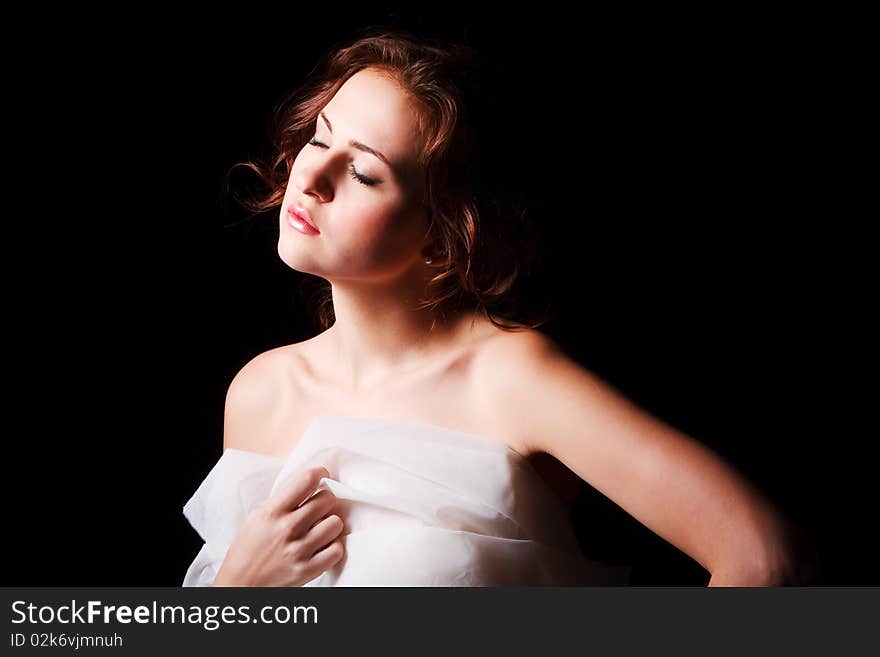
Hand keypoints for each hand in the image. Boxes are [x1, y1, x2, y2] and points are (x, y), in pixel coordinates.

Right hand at [213, 466, 344, 585]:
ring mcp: (298, 550)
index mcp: (272, 512)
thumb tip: (307, 485)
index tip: (322, 475)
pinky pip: (336, 550)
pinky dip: (332, 548)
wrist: (239, 586)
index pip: (306, 480)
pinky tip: (322, 547)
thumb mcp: (257, 518)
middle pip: (327, 499)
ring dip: (330, 524)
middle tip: (318, 507)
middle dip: (325, 500)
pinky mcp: (307, 570)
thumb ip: (281, 502)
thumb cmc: (247, 550)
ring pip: (335, 523)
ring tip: (320, 528)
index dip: (320, 473)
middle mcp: (287, 529)